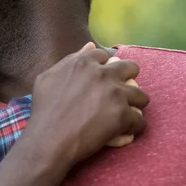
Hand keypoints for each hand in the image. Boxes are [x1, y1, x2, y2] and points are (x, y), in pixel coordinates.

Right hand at [27, 42, 148, 169]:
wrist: (48, 140)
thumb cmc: (43, 110)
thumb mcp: (48, 77)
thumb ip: (70, 59)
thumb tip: (91, 45)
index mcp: (84, 62)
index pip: (105, 55)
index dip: (105, 68)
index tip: (102, 81)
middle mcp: (102, 74)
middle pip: (131, 68)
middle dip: (129, 79)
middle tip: (121, 95)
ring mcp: (115, 94)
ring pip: (142, 96)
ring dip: (135, 105)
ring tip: (126, 115)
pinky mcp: (123, 115)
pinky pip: (140, 120)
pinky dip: (134, 128)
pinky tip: (124, 132)